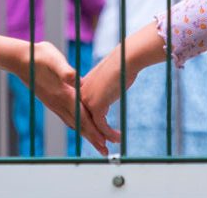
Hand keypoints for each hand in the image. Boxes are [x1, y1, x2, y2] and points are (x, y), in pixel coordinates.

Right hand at [16, 40, 118, 154]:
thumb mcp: (54, 59)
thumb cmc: (40, 56)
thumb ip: (65, 70)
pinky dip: (77, 125)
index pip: (81, 116)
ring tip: (97, 143)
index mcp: (63, 94)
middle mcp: (59, 103)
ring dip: (86, 134)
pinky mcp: (52, 101)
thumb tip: (76, 78)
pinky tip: (80, 126)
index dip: (93, 129)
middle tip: (105, 151)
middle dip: (93, 138)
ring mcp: (54, 103)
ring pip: (73, 123)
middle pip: (79, 125)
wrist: (22, 60)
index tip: (103, 141)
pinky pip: (67, 117)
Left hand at [80, 23, 166, 140]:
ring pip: (93, 126)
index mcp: (82, 87)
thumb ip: (101, 90)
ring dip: (105, 137)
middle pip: (86, 120)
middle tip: (103, 146)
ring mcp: (87, 101)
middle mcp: (81, 95)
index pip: (82, 110)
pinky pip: (102, 127)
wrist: (125, 59)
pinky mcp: (96, 106)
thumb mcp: (106, 80)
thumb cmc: (120, 67)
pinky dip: (111, 134)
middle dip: (95, 135)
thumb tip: (104, 100)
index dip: (89, 123)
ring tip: (114, 142)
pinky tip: (119, 137)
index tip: (98, 134)